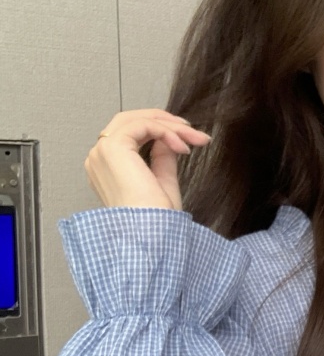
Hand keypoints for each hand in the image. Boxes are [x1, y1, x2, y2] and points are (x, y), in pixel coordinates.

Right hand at [85, 110, 210, 210]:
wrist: (151, 235)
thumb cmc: (157, 221)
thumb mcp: (162, 182)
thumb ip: (161, 158)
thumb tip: (168, 139)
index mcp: (107, 168)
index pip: (130, 134)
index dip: (160, 130)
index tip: (190, 139)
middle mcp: (99, 158)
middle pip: (130, 121)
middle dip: (165, 122)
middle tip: (193, 132)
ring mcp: (102, 152)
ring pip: (136, 120)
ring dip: (169, 125)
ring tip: (194, 139)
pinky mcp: (112, 149)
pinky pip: (142, 125)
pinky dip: (166, 131)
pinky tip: (183, 147)